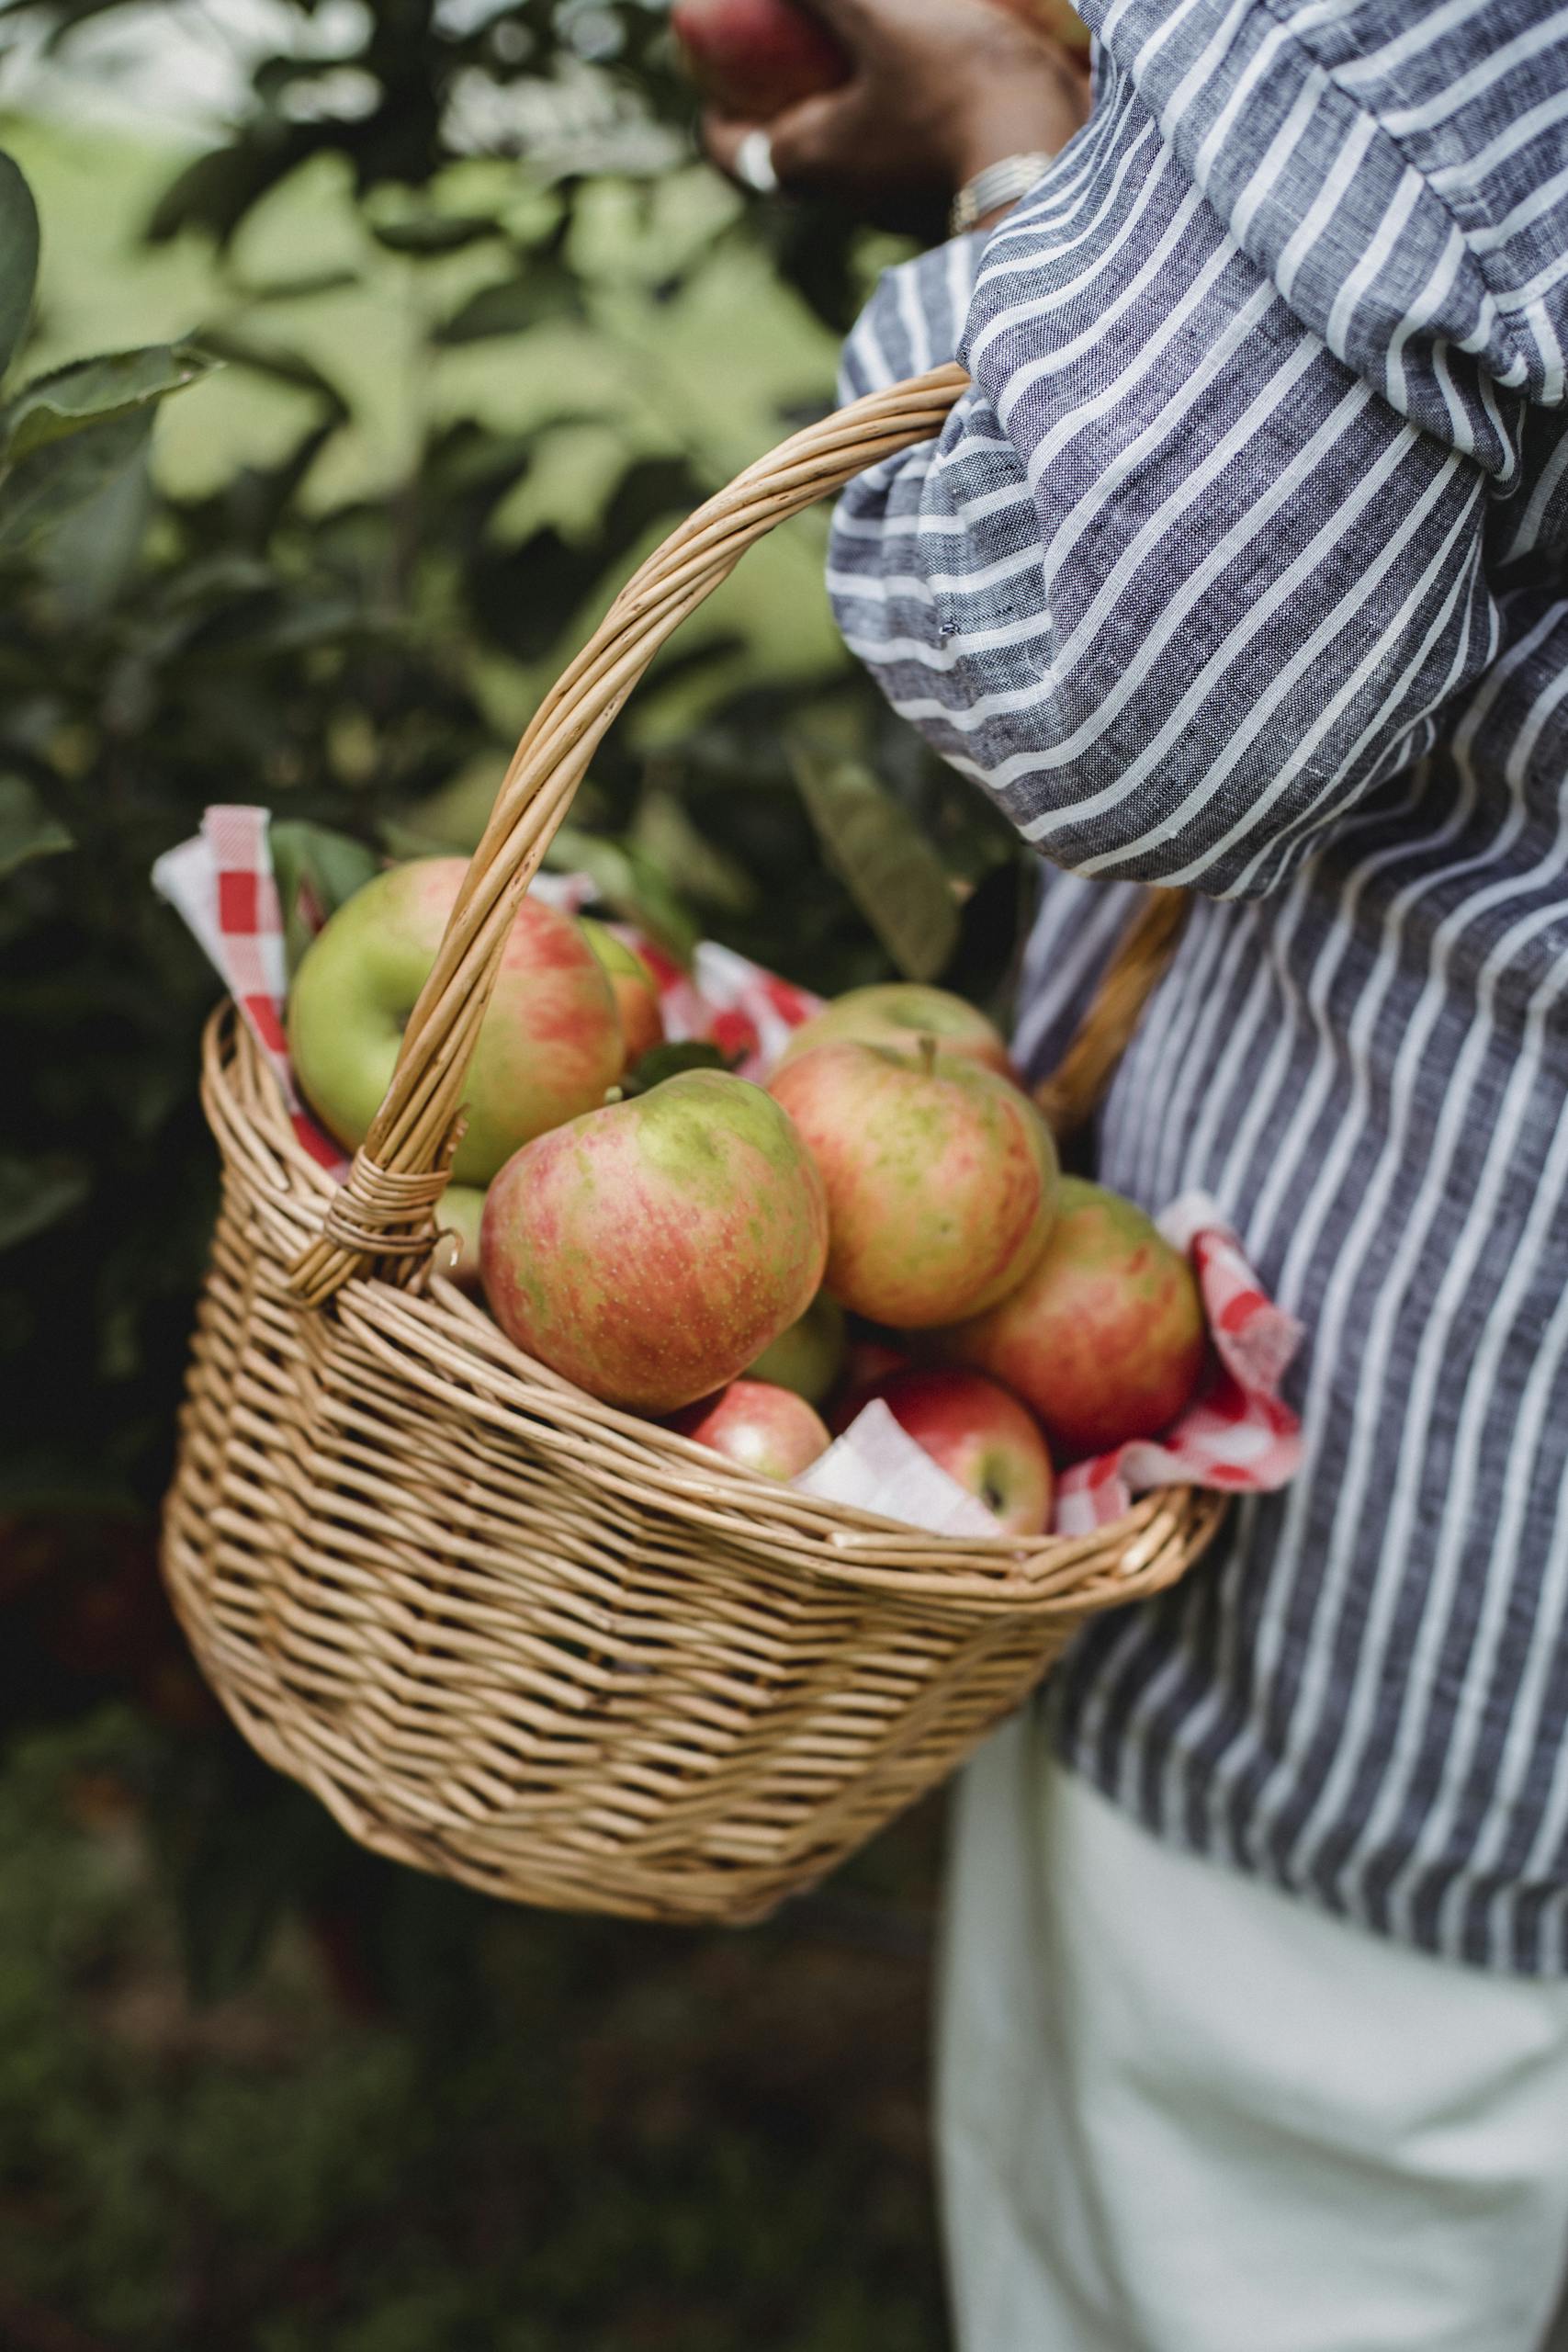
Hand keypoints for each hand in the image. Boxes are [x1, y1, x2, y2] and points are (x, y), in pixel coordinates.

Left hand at [703, 0, 1090, 236]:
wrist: (1058, 169)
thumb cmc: (958, 97)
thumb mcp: (882, 19)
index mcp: (807, 166)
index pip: (731, 151)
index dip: (715, 114)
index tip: (714, 74)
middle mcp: (846, 198)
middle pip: (790, 149)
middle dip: (782, 101)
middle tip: (786, 50)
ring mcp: (900, 203)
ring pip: (855, 149)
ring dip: (849, 103)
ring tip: (862, 42)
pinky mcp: (954, 192)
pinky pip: (912, 146)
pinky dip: (906, 108)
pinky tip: (931, 56)